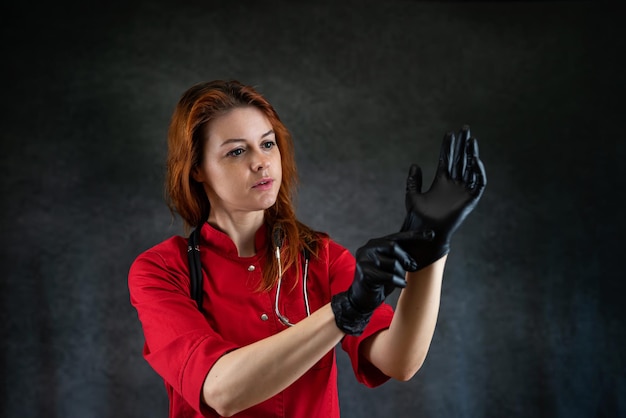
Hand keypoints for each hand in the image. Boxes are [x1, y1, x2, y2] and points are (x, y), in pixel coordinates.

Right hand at [331, 232, 421, 335]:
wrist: (361, 299)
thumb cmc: (379, 281)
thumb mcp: (391, 265)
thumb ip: (399, 256)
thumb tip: (420, 252)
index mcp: (374, 243)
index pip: (396, 237)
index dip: (414, 235)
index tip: (431, 235)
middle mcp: (367, 248)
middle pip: (393, 246)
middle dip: (406, 257)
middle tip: (413, 266)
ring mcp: (364, 260)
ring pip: (392, 262)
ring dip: (400, 273)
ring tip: (399, 279)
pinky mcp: (365, 273)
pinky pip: (389, 276)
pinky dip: (398, 281)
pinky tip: (401, 284)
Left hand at [397, 125, 486, 267]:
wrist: (426, 231)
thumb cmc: (419, 216)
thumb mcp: (412, 195)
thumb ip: (413, 181)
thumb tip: (415, 164)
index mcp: (441, 181)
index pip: (447, 159)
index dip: (448, 146)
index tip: (449, 133)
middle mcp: (453, 184)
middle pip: (460, 159)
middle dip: (463, 144)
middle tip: (465, 128)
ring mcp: (462, 190)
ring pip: (470, 167)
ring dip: (471, 154)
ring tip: (471, 140)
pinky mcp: (471, 199)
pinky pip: (478, 182)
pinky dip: (478, 171)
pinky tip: (475, 160)